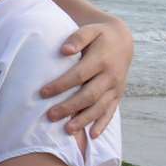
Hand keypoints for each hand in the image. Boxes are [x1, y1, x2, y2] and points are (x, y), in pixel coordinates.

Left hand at [39, 20, 131, 137]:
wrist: (122, 40)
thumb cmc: (98, 35)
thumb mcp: (90, 30)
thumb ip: (77, 38)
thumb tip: (64, 50)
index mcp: (102, 60)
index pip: (79, 76)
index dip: (61, 85)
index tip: (42, 93)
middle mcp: (111, 76)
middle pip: (89, 95)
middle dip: (69, 107)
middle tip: (50, 116)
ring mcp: (116, 88)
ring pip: (100, 107)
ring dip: (84, 120)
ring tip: (67, 130)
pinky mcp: (118, 95)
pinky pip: (111, 112)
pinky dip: (102, 124)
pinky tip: (91, 136)